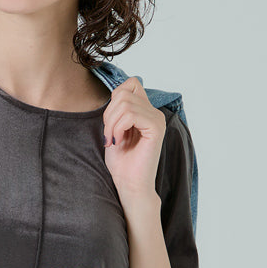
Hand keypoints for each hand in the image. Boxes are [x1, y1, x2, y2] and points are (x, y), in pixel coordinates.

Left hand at [102, 76, 165, 204]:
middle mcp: (154, 112)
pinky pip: (131, 115)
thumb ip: (118, 109)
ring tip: (113, 139)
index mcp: (146, 110)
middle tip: (109, 135)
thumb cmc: (121, 160)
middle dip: (109, 114)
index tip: (110, 122)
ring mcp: (157, 119)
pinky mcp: (156, 128)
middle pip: (124, 93)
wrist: (128, 183)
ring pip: (125, 104)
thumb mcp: (114, 128)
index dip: (114, 99)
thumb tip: (116, 92)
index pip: (130, 84)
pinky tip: (118, 141)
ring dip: (111, 123)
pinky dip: (118, 127)